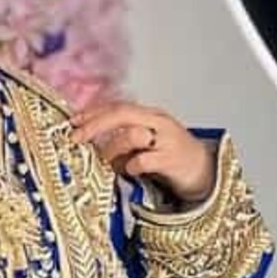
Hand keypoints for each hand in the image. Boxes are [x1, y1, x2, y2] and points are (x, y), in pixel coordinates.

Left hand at [68, 99, 218, 203]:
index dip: (93, 112)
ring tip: (107, 162)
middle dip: (96, 124)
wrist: (203, 170)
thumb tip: (91, 145)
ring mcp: (166, 139)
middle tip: (77, 137)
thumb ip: (121, 141)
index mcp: (149, 115)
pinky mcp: (173, 159)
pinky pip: (145, 159)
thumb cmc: (170, 156)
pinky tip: (129, 171)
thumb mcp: (145, 143)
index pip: (117, 106)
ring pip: (132, 134)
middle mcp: (157, 122)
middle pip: (122, 113)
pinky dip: (132, 165)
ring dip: (113, 148)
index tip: (72, 121)